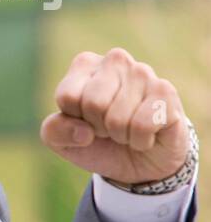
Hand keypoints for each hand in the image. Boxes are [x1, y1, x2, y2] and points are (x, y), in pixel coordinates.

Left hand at [41, 48, 189, 185]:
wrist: (140, 161)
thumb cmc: (97, 142)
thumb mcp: (61, 141)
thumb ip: (54, 132)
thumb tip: (83, 132)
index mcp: (84, 64)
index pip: (67, 96)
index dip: (74, 119)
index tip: (85, 120)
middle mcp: (115, 60)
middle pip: (93, 104)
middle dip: (98, 127)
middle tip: (108, 127)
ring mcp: (144, 73)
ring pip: (117, 118)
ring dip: (120, 135)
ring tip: (128, 129)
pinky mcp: (167, 91)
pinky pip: (142, 126)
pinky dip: (140, 140)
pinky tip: (147, 133)